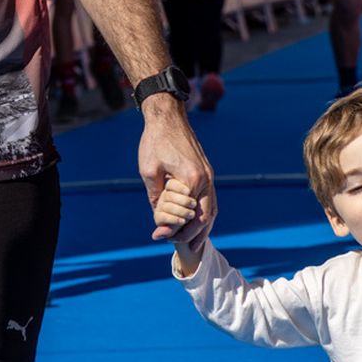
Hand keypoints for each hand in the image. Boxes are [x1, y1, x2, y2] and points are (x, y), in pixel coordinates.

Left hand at [138, 95, 215, 244]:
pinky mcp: (206, 172)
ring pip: (212, 210)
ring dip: (203, 228)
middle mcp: (206, 179)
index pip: (186, 215)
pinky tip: (197, 223)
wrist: (167, 117)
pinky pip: (210, 199)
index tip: (157, 236)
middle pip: (205, 217)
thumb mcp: (149, 171)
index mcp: (192, 179)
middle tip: (173, 242)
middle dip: (191, 234)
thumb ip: (156, 197)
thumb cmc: (156, 142)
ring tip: (192, 244)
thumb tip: (159, 220)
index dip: (172, 229)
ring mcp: (209, 175)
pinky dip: (205, 214)